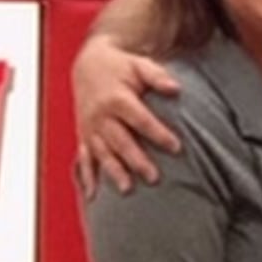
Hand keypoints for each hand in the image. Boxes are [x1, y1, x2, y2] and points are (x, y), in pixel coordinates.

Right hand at [73, 34, 180, 194]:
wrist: (89, 65)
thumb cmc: (121, 67)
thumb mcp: (140, 65)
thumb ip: (158, 77)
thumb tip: (176, 88)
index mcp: (117, 98)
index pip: (140, 119)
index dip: (158, 133)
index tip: (177, 147)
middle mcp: (101, 116)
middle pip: (120, 141)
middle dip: (136, 159)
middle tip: (154, 177)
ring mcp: (91, 128)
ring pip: (102, 153)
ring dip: (114, 172)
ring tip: (127, 190)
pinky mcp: (84, 137)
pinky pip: (84, 159)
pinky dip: (87, 177)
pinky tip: (93, 196)